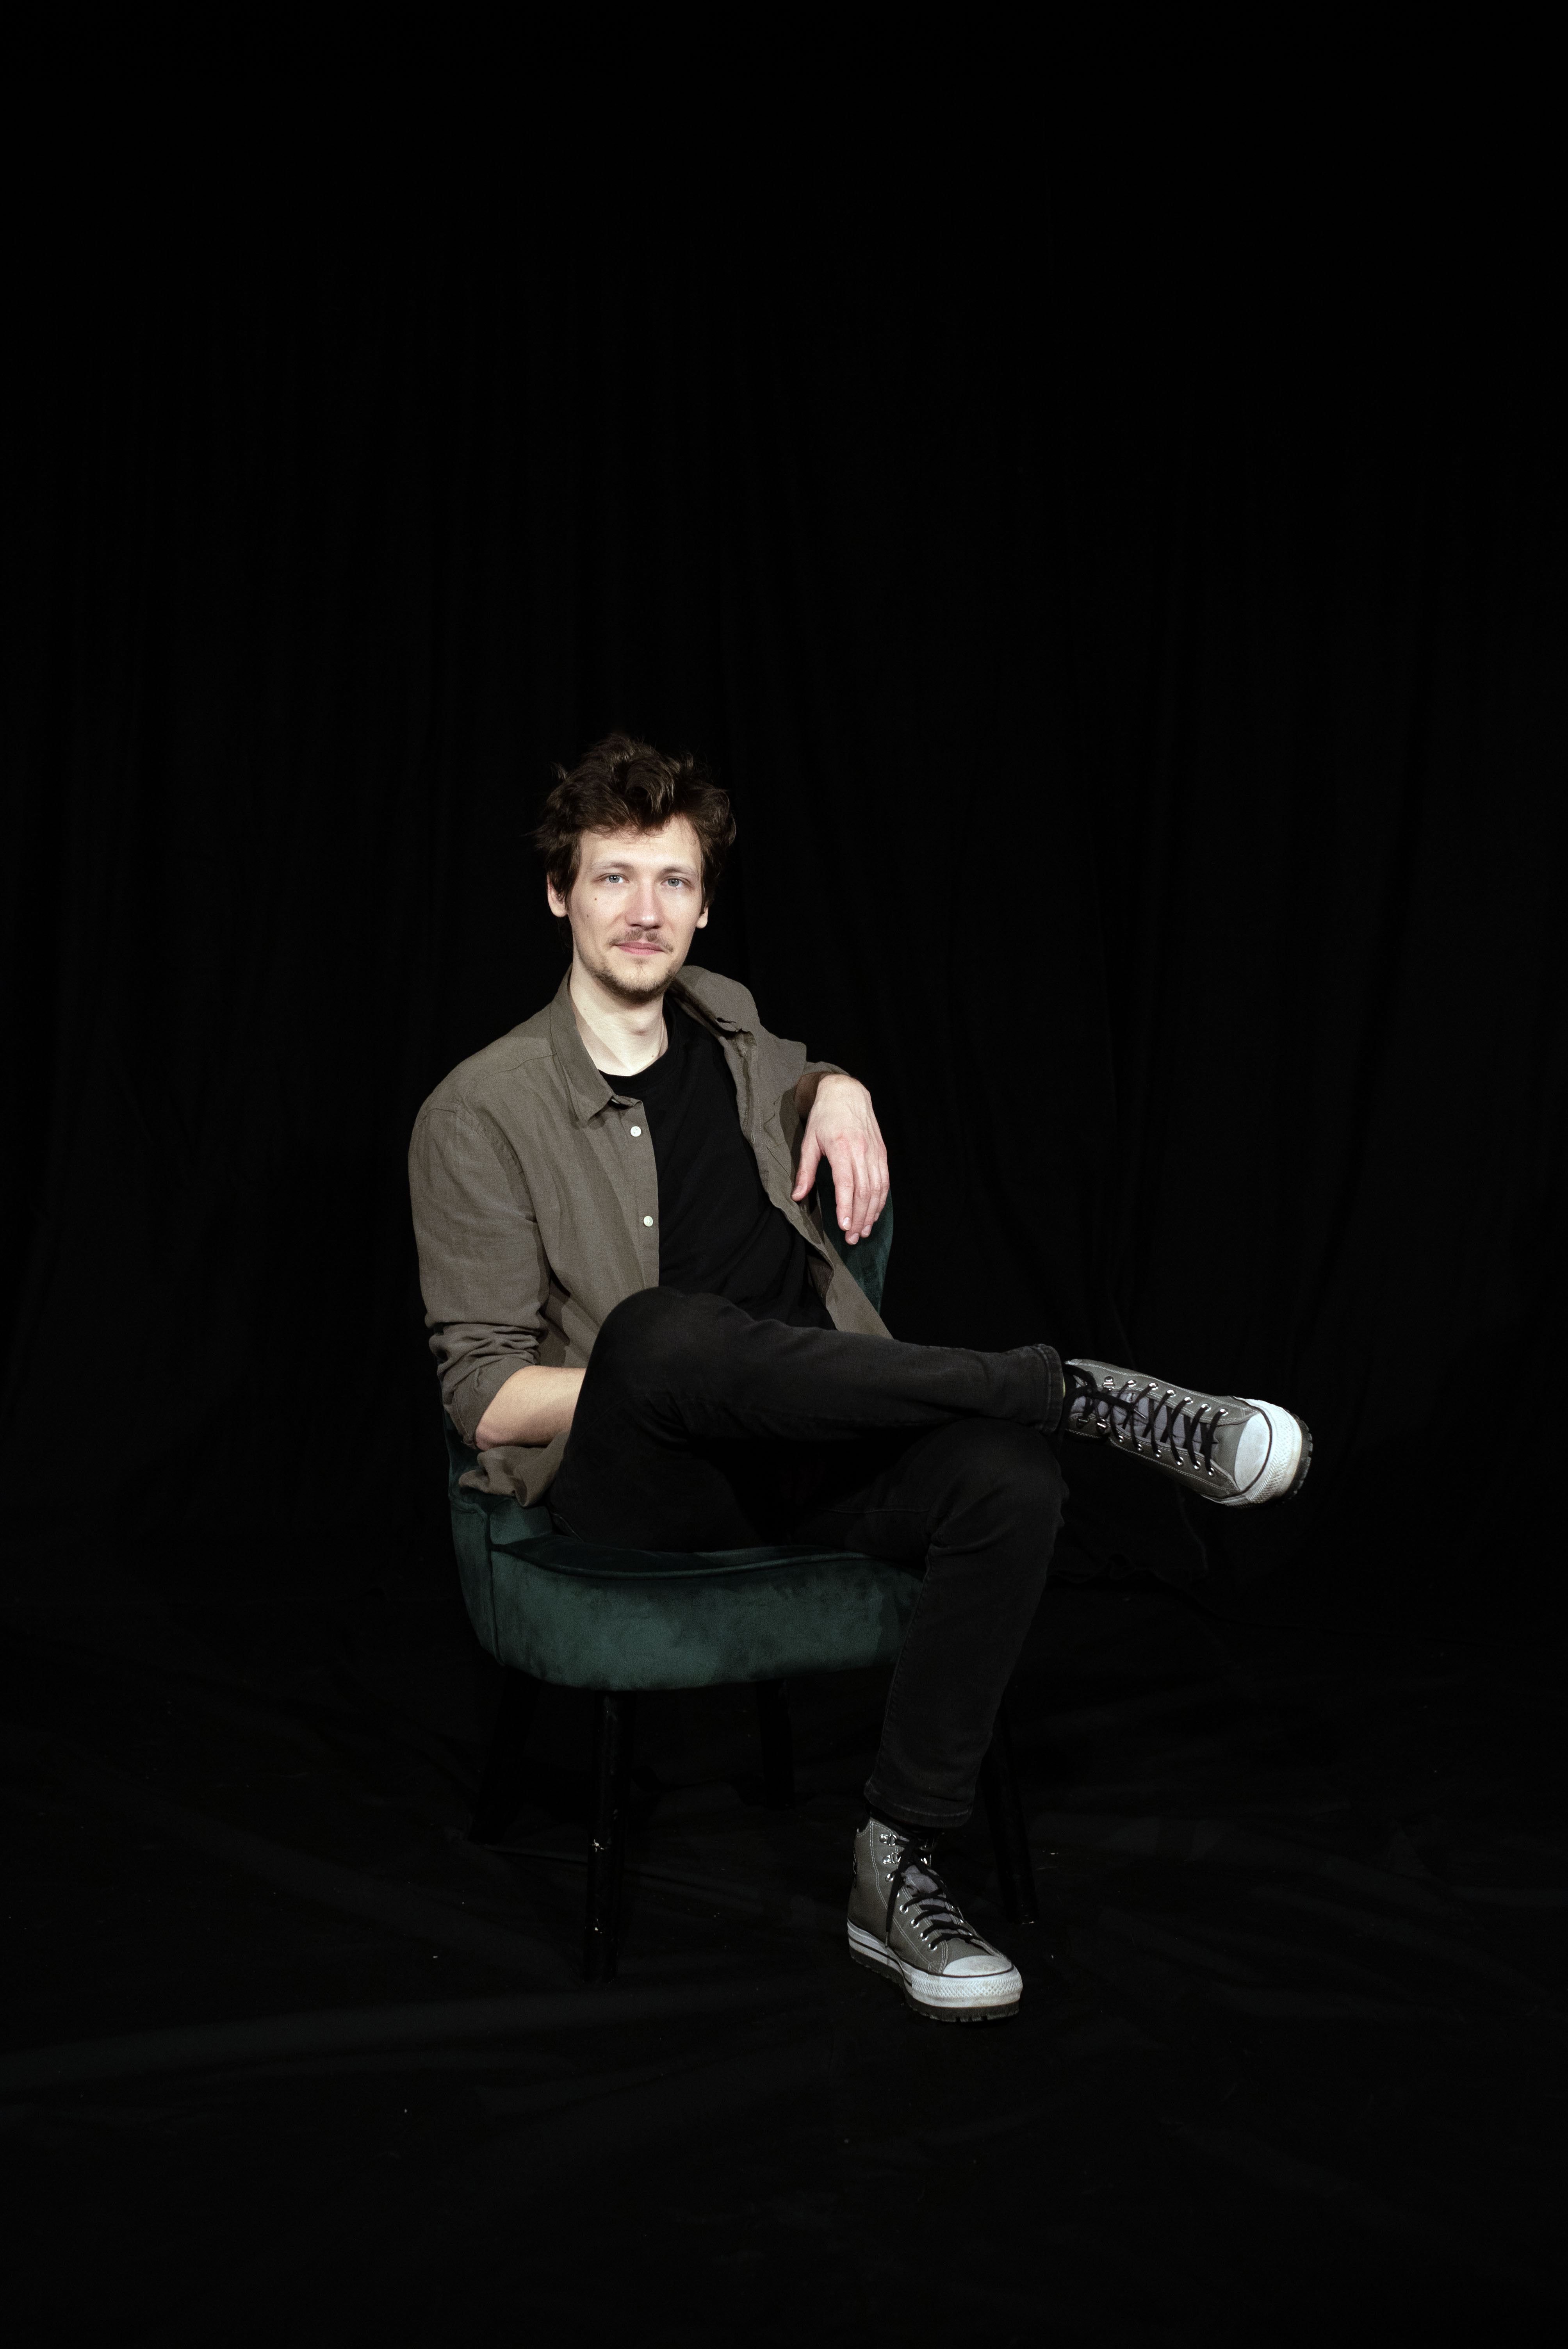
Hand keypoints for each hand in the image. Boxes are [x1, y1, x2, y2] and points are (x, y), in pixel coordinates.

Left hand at [791, 1074, 889, 1245]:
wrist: (846, 1092)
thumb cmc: (825, 1116)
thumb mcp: (809, 1141)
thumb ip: (805, 1171)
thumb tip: (797, 1196)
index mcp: (842, 1147)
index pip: (846, 1183)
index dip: (847, 1207)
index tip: (844, 1226)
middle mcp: (862, 1151)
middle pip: (864, 1191)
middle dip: (859, 1218)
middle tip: (852, 1238)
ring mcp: (875, 1152)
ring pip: (878, 1189)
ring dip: (872, 1213)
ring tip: (863, 1232)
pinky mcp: (882, 1153)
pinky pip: (885, 1181)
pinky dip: (881, 1201)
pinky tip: (874, 1214)